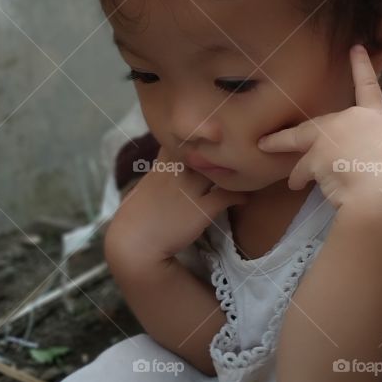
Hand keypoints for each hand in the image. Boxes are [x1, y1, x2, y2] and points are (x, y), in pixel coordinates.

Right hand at [107, 146, 247, 266]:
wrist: (134, 244)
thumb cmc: (136, 218)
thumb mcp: (145, 187)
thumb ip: (159, 174)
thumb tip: (167, 168)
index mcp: (162, 166)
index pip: (182, 140)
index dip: (198, 137)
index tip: (213, 138)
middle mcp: (176, 173)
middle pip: (204, 149)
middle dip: (221, 147)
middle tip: (240, 150)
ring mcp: (189, 190)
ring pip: (219, 170)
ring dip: (234, 170)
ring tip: (247, 173)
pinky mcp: (200, 209)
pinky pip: (227, 195)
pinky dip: (239, 195)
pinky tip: (245, 199)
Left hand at [256, 44, 381, 211]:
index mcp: (374, 117)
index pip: (368, 85)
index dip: (361, 65)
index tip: (354, 47)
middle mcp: (347, 121)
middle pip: (316, 122)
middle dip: (297, 134)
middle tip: (276, 140)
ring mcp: (327, 138)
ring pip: (297, 141)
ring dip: (289, 154)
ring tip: (290, 175)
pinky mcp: (315, 158)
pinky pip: (301, 170)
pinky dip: (298, 179)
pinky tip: (297, 187)